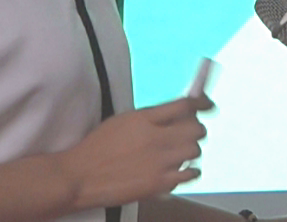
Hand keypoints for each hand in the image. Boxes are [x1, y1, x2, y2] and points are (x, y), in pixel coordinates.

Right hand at [56, 96, 211, 209]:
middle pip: (196, 128)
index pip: (185, 105)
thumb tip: (178, 112)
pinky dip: (189, 171)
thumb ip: (152, 116)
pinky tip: (181, 170)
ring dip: (190, 151)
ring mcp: (159, 162)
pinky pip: (190, 174)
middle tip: (187, 134)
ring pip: (195, 150)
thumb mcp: (123, 121)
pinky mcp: (158, 183)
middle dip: (195, 129)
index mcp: (145, 118)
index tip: (207, 104)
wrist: (79, 177)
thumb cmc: (97, 148)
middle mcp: (155, 138)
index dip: (201, 102)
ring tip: (179, 154)